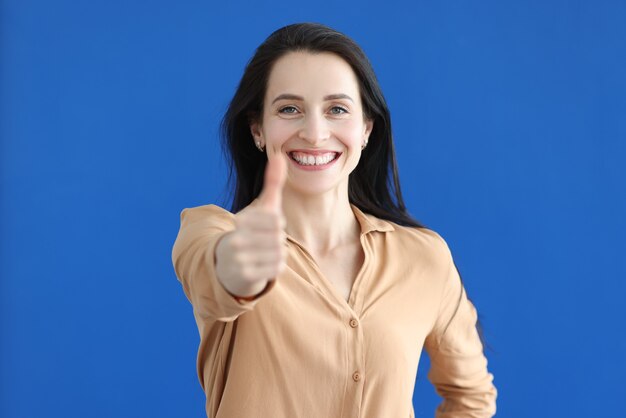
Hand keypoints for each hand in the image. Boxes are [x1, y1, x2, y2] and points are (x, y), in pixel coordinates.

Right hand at [215, 153, 287, 297]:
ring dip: (277, 253)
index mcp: (240, 221)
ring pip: (279, 253)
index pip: (276, 221)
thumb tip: (280, 157)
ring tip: (265, 252)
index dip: (277, 224)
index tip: (266, 227)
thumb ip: (272, 182)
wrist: (230, 266)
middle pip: (279, 238)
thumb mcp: (262, 207)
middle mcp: (236, 239)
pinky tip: (265, 263)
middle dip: (277, 240)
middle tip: (266, 242)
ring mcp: (239, 259)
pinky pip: (277, 268)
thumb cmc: (252, 231)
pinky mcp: (245, 276)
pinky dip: (276, 266)